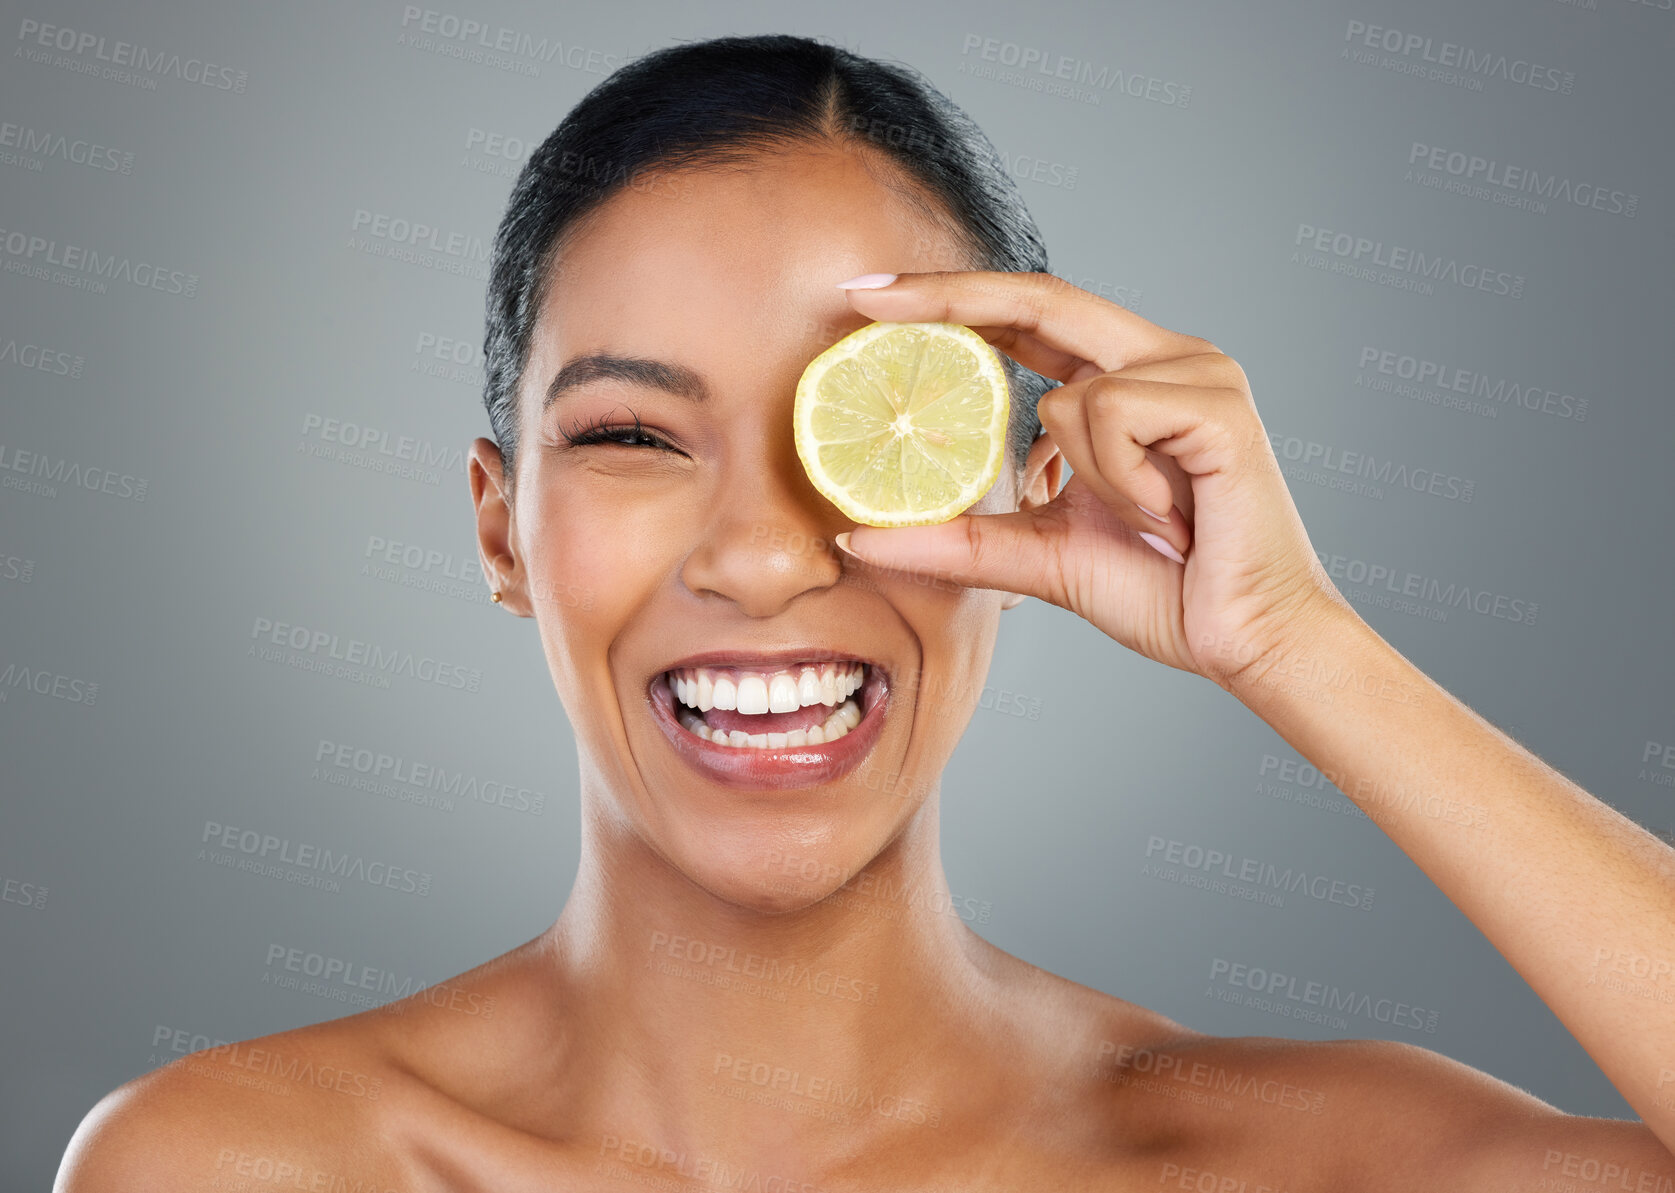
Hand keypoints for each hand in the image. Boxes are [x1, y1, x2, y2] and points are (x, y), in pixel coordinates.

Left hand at [831, 270, 1352, 689]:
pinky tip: (1165, 515)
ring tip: (1143, 521)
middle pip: (1041, 296)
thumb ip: (956, 540)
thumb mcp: (1036, 555)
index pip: (1028, 317)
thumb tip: (857, 539)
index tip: (866, 301)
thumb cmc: (1163, 592)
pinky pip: (1115, 417)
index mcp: (1129, 380)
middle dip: (947, 295)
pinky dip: (1118, 479)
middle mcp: (1166, 358)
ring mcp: (1199, 373)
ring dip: (1080, 473)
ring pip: (1072, 392)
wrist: (1248, 641)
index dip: (951, 301)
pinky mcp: (1217, 404)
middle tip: (861, 299)